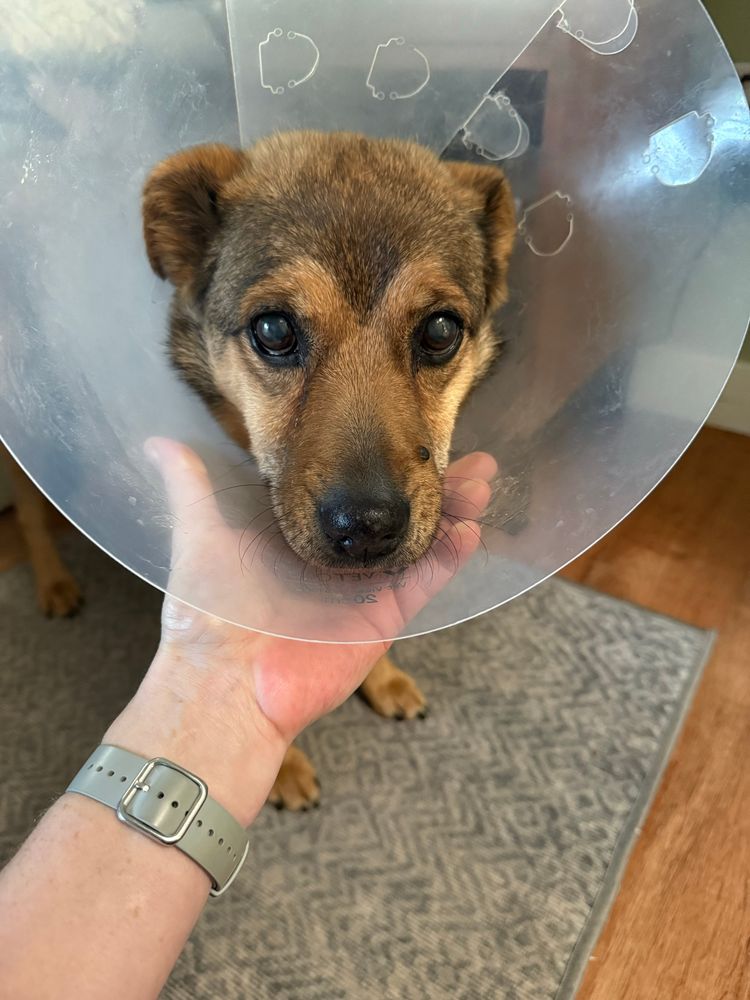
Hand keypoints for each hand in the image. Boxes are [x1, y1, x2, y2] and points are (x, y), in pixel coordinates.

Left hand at [106, 439, 495, 824]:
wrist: (227, 676)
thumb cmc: (210, 605)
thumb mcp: (201, 531)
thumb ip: (189, 483)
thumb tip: (156, 440)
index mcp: (304, 532)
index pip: (355, 488)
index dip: (384, 461)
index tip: (407, 430)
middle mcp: (340, 556)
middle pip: (397, 510)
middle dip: (433, 481)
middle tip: (468, 453)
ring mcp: (366, 586)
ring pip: (419, 539)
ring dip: (451, 510)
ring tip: (481, 479)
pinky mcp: (385, 616)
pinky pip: (424, 581)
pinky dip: (449, 556)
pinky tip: (470, 527)